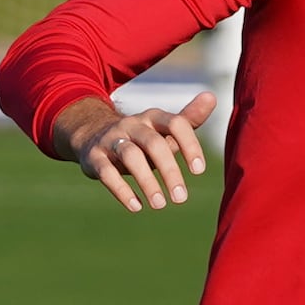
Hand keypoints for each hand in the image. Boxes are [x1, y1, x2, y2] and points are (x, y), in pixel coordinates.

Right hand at [54, 92, 219, 213]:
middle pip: (154, 143)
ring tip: (160, 205)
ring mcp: (112, 139)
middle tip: (181, 199)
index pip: (175, 123)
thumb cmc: (139, 137)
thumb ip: (188, 119)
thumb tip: (213, 97)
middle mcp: (132, 125)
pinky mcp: (94, 157)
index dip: (189, 145)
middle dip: (169, 171)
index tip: (199, 171)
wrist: (91, 134)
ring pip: (130, 156)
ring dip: (147, 182)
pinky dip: (121, 190)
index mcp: (153, 117)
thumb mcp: (162, 128)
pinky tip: (136, 207)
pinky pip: (106, 172)